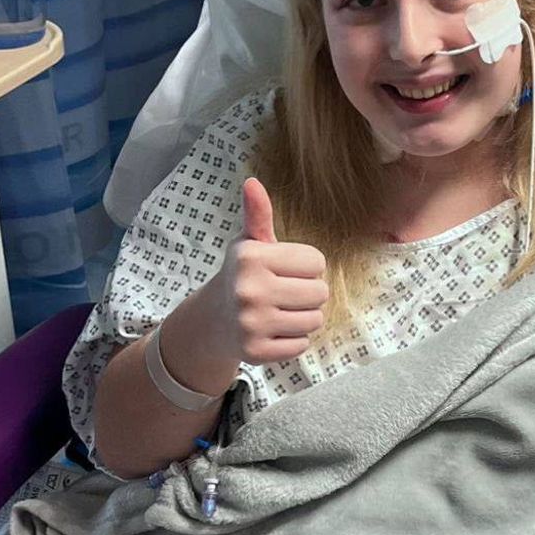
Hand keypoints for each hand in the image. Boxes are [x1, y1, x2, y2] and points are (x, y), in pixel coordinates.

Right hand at [208, 177, 329, 365]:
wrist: (214, 320)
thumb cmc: (243, 275)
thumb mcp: (249, 243)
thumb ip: (258, 214)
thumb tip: (252, 182)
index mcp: (251, 257)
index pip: (317, 262)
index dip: (307, 267)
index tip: (285, 270)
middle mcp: (249, 289)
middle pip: (320, 292)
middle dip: (308, 293)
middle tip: (285, 293)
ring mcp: (252, 323)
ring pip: (315, 320)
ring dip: (304, 317)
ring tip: (280, 311)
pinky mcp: (256, 352)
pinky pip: (302, 345)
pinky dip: (293, 340)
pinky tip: (274, 331)